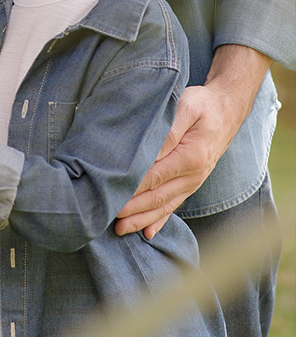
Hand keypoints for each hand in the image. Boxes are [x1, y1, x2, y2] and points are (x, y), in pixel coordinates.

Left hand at [115, 43, 270, 237]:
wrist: (227, 109)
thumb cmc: (202, 104)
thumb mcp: (185, 107)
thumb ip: (169, 131)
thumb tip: (150, 152)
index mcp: (191, 156)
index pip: (155, 177)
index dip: (133, 189)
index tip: (111, 197)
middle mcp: (194, 174)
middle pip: (158, 197)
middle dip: (133, 210)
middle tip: (109, 219)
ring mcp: (194, 181)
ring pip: (165, 205)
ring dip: (143, 219)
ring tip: (121, 229)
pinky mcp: (192, 182)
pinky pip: (175, 204)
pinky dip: (160, 219)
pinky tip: (148, 232)